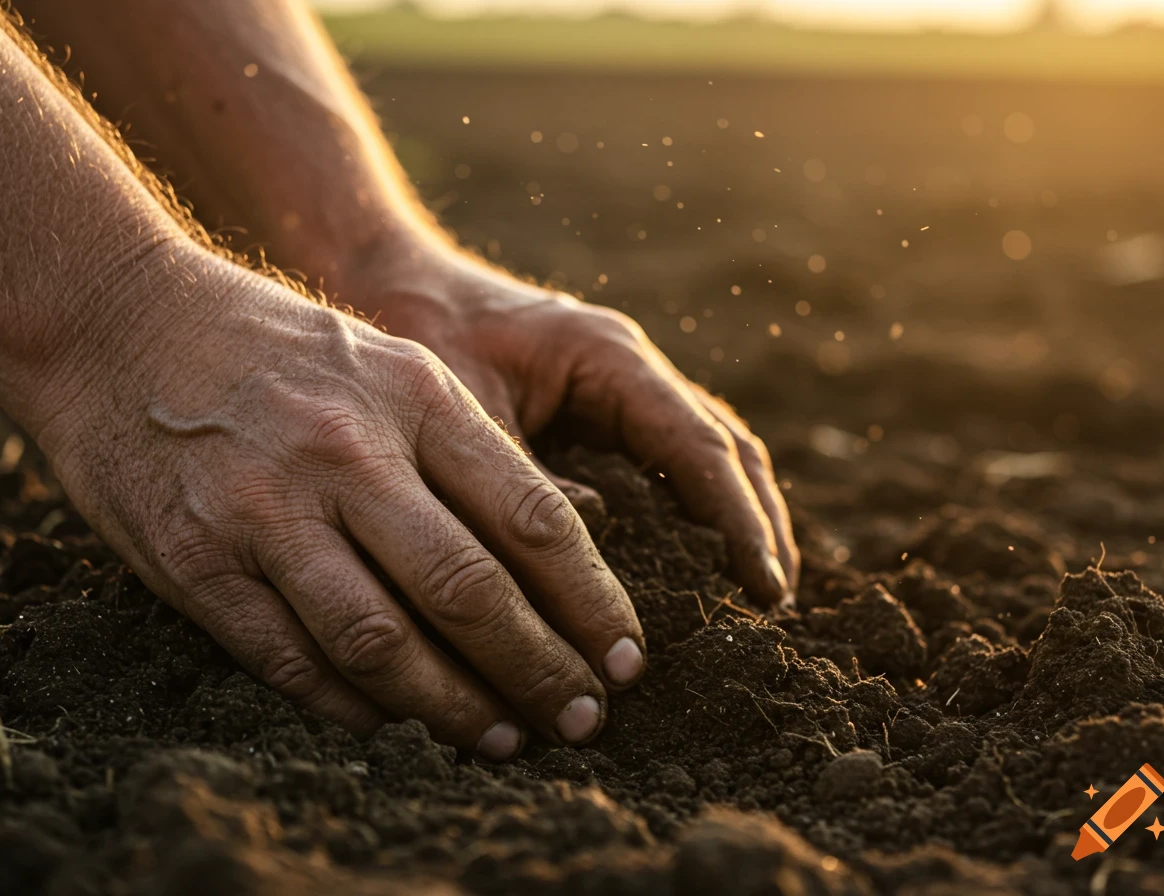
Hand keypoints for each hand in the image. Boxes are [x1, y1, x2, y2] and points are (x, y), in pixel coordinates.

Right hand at [33, 243, 645, 758]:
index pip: (531, 518)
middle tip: (583, 719)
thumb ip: (466, 451)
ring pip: (382, 643)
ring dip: (454, 708)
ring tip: (504, 737)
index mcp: (414, 398)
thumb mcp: (390, 366)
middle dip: (541, 669)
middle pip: (468, 590)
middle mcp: (346, 454)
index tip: (625, 657)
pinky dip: (353, 705)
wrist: (117, 319)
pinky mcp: (196, 561)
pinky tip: (394, 721)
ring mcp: (266, 510)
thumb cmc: (277, 350)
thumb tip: (561, 550)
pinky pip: (291, 661)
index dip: (591, 600)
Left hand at [354, 246, 800, 607]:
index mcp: (609, 358)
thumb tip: (585, 536)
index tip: (763, 585)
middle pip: (725, 448)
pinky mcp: (600, 406)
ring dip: (737, 515)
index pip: (701, 447)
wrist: (391, 278)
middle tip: (772, 601)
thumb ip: (519, 472)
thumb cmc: (421, 330)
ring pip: (707, 451)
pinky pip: (669, 456)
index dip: (738, 521)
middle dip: (756, 522)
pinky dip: (696, 504)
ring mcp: (619, 385)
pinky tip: (696, 557)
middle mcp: (628, 368)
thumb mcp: (463, 405)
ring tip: (756, 587)